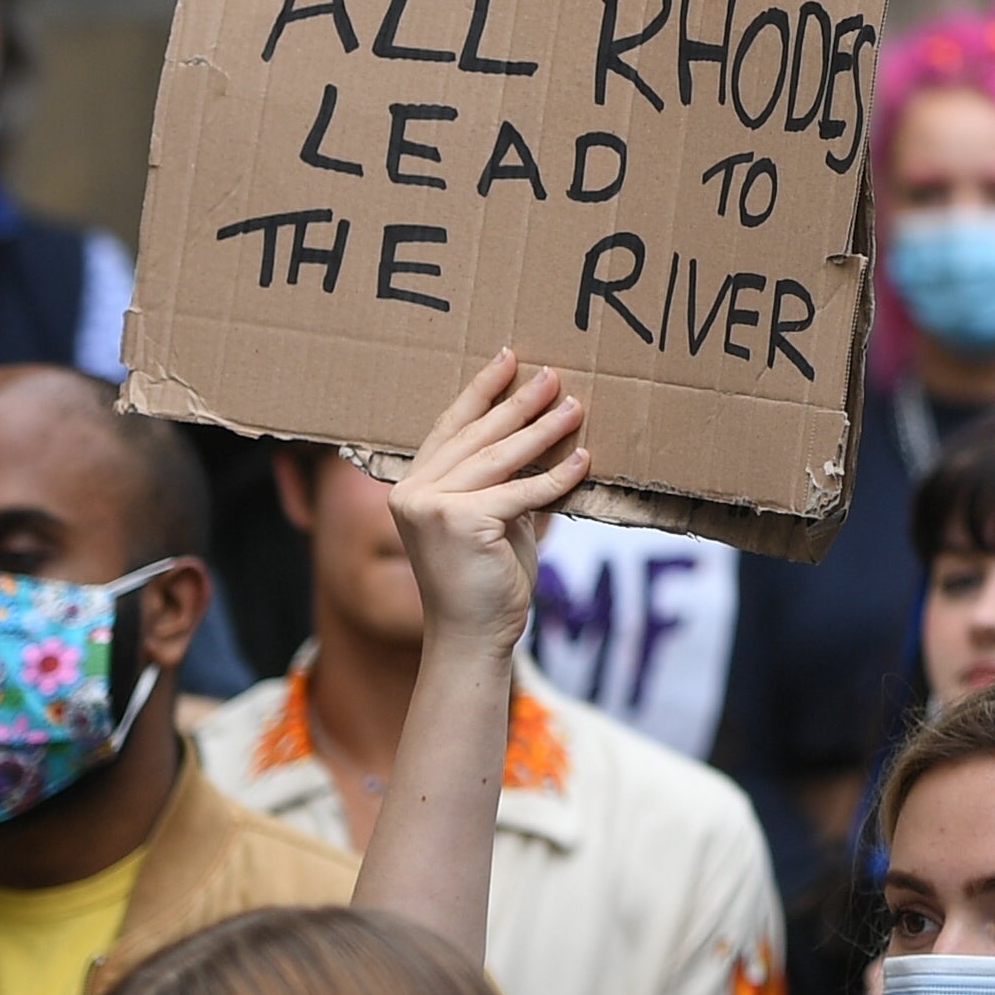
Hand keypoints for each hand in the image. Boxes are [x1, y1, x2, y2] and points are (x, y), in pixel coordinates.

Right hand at [385, 349, 588, 665]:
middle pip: (476, 436)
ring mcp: (432, 507)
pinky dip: (556, 476)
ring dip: (542, 429)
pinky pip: (522, 491)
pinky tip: (583, 459)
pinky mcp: (462, 523)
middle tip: (553, 375)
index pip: (450, 428)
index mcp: (412, 486)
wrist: (473, 636)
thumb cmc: (486, 580)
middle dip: (518, 403)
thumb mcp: (491, 519)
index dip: (480, 392)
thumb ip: (501, 481)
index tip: (508, 358)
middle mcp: (413, 493)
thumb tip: (542, 434)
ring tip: (575, 406)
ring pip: (499, 457)